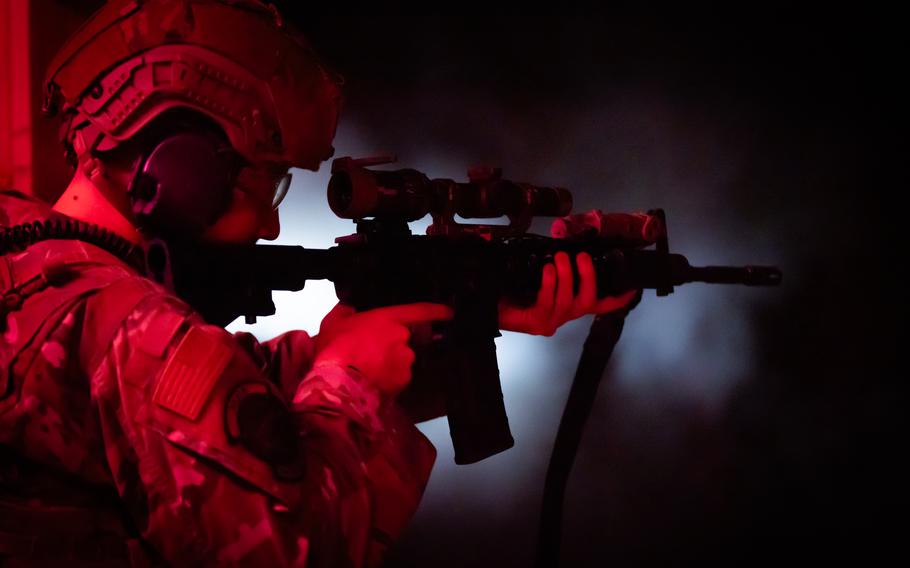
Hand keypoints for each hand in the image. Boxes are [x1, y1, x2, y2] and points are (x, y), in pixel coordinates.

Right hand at [313, 302, 453, 394]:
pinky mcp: (403, 381)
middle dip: (391, 347)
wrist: (336, 383)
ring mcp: (405, 360)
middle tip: (369, 354)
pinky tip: (370, 382)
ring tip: (365, 371)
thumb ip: (344, 312)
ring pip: (401, 362)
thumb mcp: (332, 323)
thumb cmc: (333, 350)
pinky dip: (388, 381)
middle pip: (405, 341)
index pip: (420, 311)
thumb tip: (348, 310)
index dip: (437, 311)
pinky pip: (398, 379)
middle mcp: (402, 338)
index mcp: (388, 319)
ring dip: (389, 365)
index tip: (448, 313)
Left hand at [498, 251, 639, 335]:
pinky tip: (548, 270)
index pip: (598, 305)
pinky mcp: (536, 323)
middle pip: (589, 302)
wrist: (483, 305)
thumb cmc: (509, 290)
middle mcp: (562, 316)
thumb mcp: (535, 274)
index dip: (617, 298)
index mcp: (566, 305)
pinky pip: (549, 303)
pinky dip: (550, 284)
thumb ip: (553, 264)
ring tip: (561, 258)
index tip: (632, 286)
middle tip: (581, 257)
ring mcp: (550, 322)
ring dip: (568, 276)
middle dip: (589, 277)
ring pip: (570, 301)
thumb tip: (563, 244)